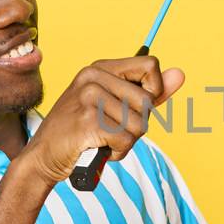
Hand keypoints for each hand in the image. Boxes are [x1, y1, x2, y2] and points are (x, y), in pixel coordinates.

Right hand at [21, 56, 184, 184]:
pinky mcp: (88, 121)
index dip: (153, 91)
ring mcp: (89, 97)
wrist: (43, 157)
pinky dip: (117, 152)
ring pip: (139, 124)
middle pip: (147, 101)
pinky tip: (99, 149)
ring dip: (127, 142)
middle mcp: (93, 77)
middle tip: (111, 130)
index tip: (134, 108)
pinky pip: (126, 140)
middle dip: (136, 126)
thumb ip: (148, 93)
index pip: (151, 66)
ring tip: (103, 140)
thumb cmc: (81, 133)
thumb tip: (181, 75)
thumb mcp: (114, 107)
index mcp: (100, 68)